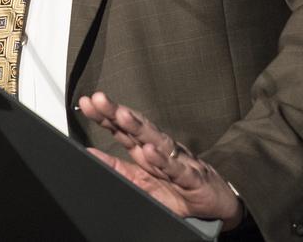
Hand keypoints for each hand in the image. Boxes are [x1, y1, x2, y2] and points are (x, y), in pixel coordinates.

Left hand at [77, 91, 244, 229]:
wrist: (216, 203)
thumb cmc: (178, 188)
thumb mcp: (141, 181)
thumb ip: (117, 168)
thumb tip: (90, 153)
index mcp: (146, 150)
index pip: (122, 129)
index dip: (104, 115)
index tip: (86, 103)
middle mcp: (160, 149)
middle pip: (136, 127)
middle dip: (117, 113)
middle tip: (98, 99)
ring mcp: (176, 159)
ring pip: (156, 140)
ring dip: (139, 127)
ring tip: (122, 116)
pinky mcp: (192, 177)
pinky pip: (176, 168)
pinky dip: (163, 159)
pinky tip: (151, 151)